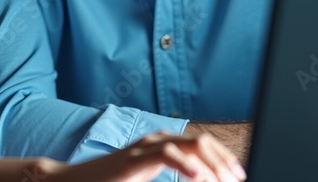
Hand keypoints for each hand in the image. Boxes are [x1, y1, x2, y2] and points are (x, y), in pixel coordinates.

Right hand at [44, 131, 245, 181]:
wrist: (79, 181)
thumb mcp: (147, 178)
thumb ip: (173, 175)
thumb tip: (199, 178)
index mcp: (164, 145)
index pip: (203, 144)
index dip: (224, 157)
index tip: (238, 175)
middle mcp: (158, 140)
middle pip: (202, 141)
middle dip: (224, 160)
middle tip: (238, 179)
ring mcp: (147, 146)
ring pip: (190, 144)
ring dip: (212, 163)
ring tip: (224, 181)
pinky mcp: (136, 158)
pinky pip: (168, 155)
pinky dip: (187, 166)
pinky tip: (199, 178)